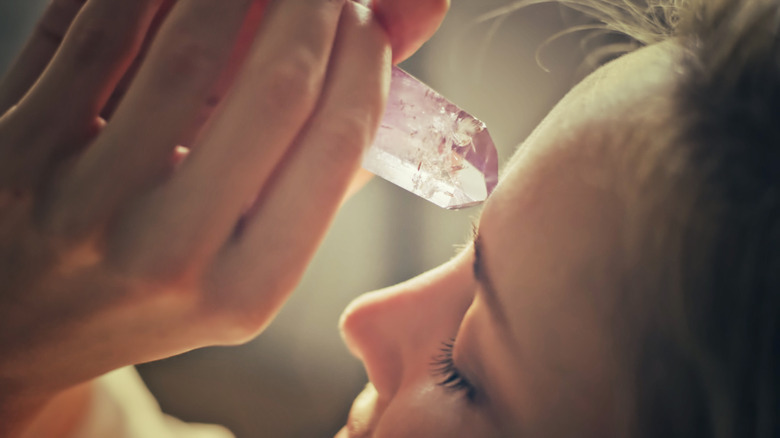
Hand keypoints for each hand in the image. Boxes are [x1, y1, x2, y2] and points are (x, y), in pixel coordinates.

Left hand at [0, 0, 446, 433]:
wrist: (24, 322)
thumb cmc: (158, 279)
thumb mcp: (251, 250)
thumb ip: (332, 157)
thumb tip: (401, 42)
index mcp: (246, 289)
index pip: (336, 144)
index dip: (367, 61)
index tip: (369, 21)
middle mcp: (170, 254)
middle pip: (277, 91)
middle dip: (318, 9)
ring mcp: (85, 202)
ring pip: (189, 48)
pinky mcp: (19, 150)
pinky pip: (103, 31)